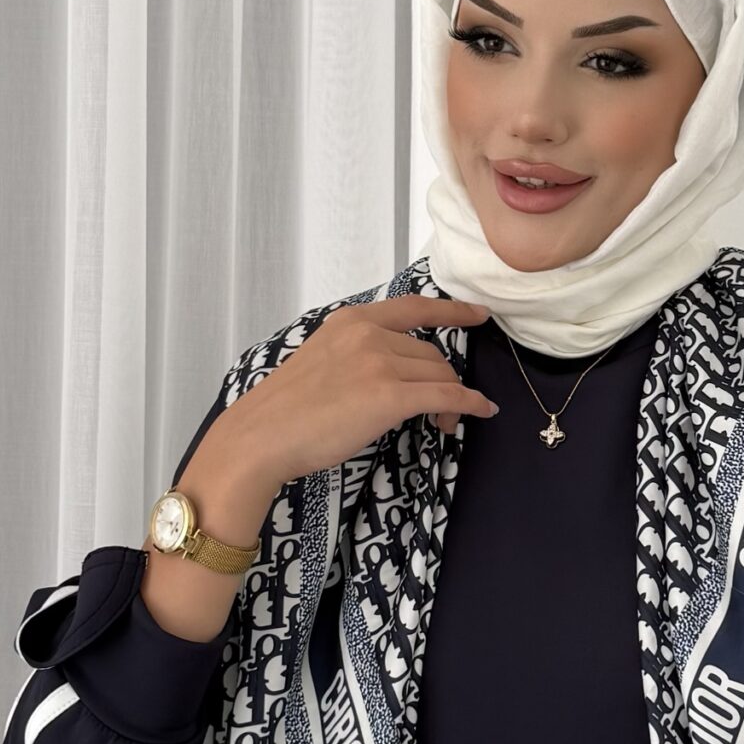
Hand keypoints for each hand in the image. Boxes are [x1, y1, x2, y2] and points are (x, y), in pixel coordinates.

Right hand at [227, 293, 500, 490]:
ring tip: (443, 423)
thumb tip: (397, 372)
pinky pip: (447, 395)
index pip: (414, 307)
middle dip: (444, 381)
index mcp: (351, 321)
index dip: (452, 312)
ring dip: (451, 400)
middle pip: (431, 353)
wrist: (263, 436)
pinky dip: (469, 404)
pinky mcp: (389, 396)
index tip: (478, 314)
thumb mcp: (323, 359)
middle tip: (442, 412)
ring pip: (440, 375)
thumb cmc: (287, 410)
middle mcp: (369, 334)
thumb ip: (358, 353)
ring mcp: (380, 363)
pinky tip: (480, 412)